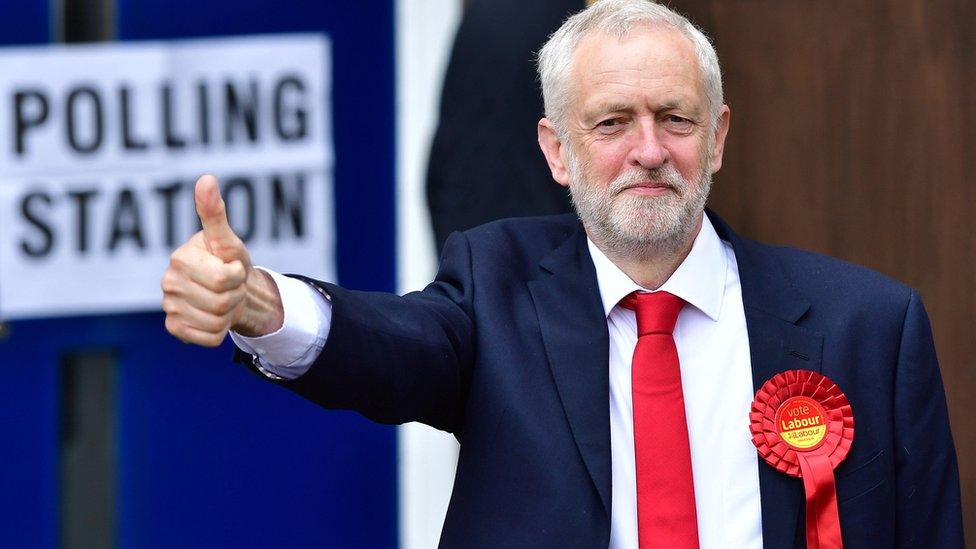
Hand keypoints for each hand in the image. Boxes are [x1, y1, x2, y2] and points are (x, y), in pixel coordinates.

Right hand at [162, 175, 283, 346]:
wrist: (230, 289)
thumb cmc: (228, 260)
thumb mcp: (227, 239)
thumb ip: (214, 212)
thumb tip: (206, 178)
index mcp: (180, 258)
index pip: (224, 278)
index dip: (237, 274)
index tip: (232, 267)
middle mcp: (168, 282)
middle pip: (221, 301)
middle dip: (235, 294)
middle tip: (230, 285)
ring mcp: (169, 307)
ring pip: (216, 321)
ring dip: (228, 312)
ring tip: (223, 298)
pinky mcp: (175, 328)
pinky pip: (208, 338)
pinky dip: (219, 331)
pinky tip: (214, 316)